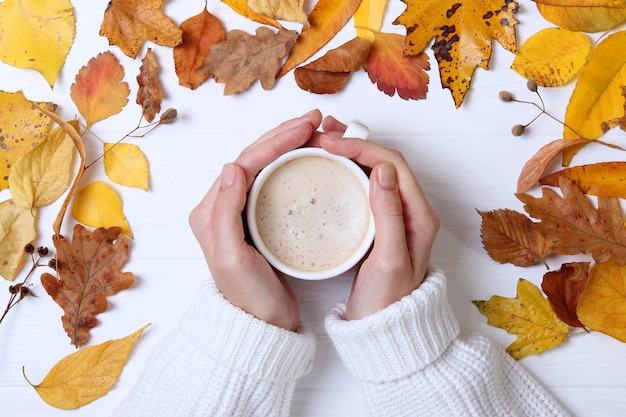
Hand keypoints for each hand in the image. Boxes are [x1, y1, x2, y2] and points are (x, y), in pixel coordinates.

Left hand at [188, 110, 323, 330]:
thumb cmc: (248, 296)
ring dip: (290, 144)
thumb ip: (226, 213)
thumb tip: (232, 167)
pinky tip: (311, 157)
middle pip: (256, 157)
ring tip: (318, 132)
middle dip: (285, 135)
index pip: (245, 162)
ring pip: (267, 165)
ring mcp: (243, 210)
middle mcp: (224, 205)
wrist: (262, 324)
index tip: (305, 127)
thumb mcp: (232, 258)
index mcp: (212, 210)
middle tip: (316, 121)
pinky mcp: (261, 218)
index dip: (276, 140)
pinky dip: (294, 164)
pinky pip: (277, 181)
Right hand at [320, 117, 439, 319]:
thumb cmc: (387, 301)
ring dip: (350, 153)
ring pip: (374, 172)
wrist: (384, 330)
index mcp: (419, 215)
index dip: (362, 147)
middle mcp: (409, 210)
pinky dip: (347, 172)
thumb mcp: (389, 259)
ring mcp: (394, 216)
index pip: (392, 164)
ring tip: (322, 142)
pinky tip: (330, 170)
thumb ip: (389, 215)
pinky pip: (365, 188)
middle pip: (384, 162)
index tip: (332, 144)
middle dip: (354, 142)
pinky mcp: (379, 224)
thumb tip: (382, 169)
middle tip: (322, 134)